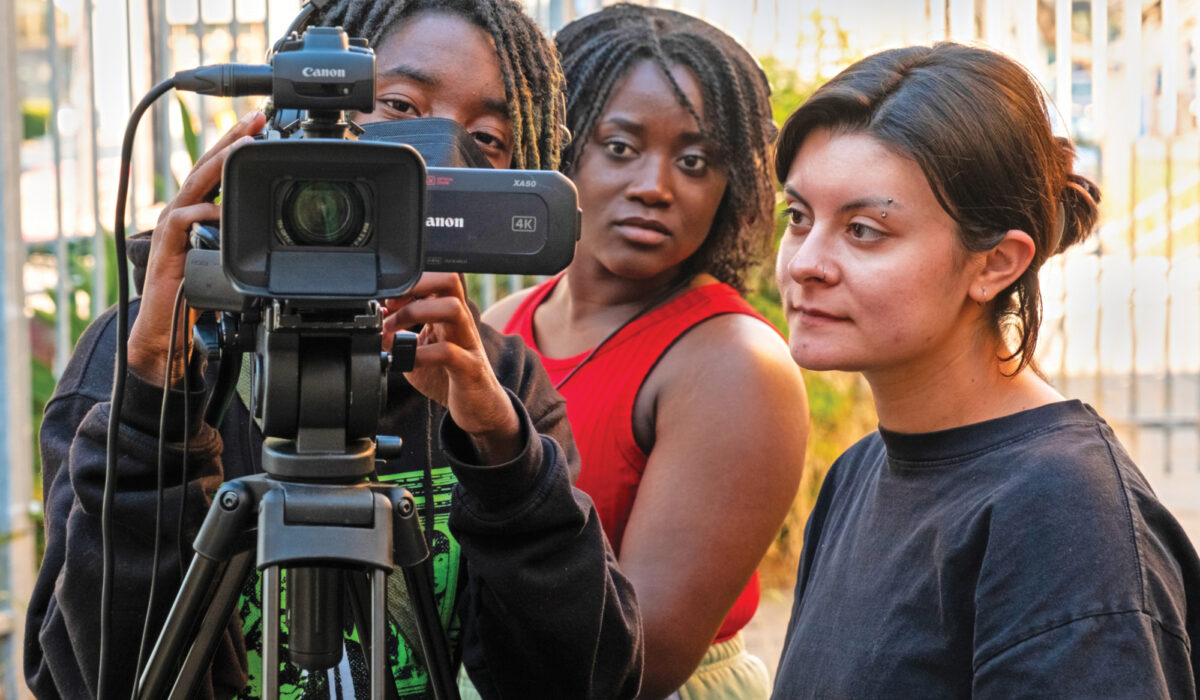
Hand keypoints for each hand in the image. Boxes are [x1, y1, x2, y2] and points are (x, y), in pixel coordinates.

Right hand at [128, 110, 265, 384]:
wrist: (167, 328)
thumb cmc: (197, 293)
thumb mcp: (228, 260)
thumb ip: (243, 237)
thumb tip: (274, 224)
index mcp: (199, 211)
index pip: (219, 170)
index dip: (237, 144)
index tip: (263, 123)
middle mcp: (184, 212)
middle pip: (207, 166)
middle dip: (231, 139)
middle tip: (256, 119)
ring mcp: (173, 227)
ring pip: (195, 186)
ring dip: (218, 163)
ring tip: (242, 145)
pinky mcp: (167, 248)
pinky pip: (182, 223)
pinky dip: (199, 214)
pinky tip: (217, 209)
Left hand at [382, 273, 521, 462]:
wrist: (478, 408)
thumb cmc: (449, 377)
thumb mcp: (418, 353)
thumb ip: (397, 340)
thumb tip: (376, 328)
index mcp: (447, 315)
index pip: (434, 280)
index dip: (408, 284)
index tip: (387, 302)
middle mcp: (460, 323)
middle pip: (449, 281)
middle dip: (416, 286)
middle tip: (392, 307)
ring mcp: (468, 343)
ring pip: (453, 308)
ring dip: (416, 314)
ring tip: (393, 332)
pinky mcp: (470, 368)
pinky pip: (448, 352)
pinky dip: (421, 354)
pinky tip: (406, 362)